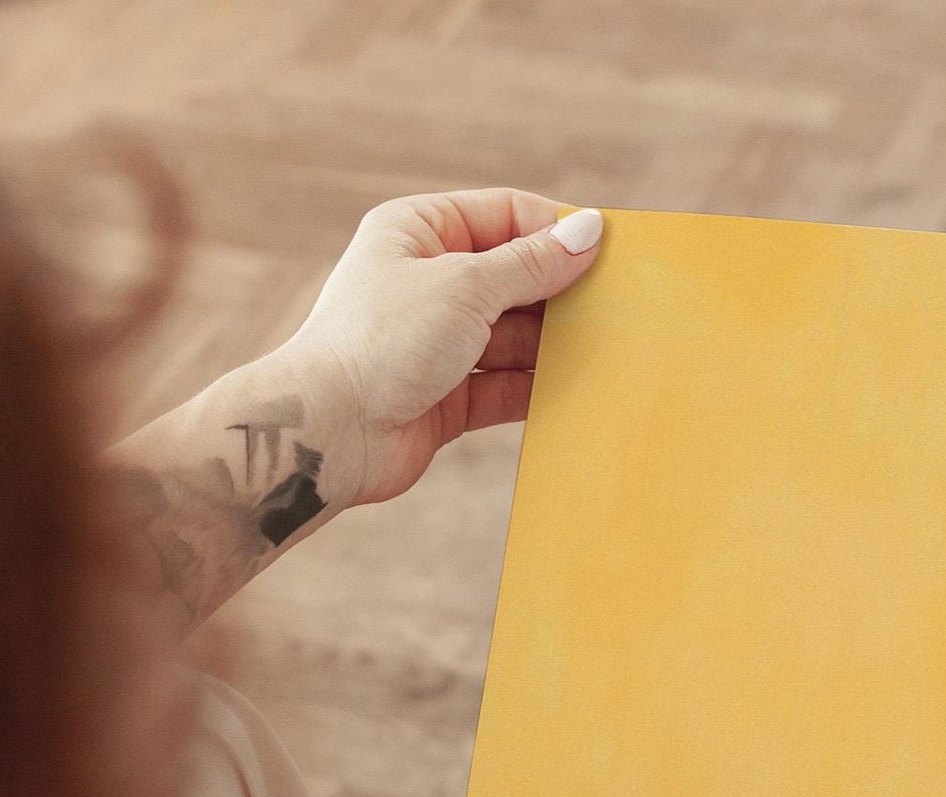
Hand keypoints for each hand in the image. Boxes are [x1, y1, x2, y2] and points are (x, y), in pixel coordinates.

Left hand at [281, 189, 603, 507]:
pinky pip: (507, 386)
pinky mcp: (450, 396)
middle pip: (515, 277)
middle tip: (615, 308)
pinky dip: (537, 389)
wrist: (330, 432)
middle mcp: (429, 282)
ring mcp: (440, 342)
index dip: (556, 230)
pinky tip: (574, 392)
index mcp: (419, 231)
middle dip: (560, 294)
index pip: (505, 215)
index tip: (608, 252)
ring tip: (602, 352)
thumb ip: (531, 264)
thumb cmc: (381, 342)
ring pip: (515, 336)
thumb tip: (589, 230)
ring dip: (553, 346)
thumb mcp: (465, 287)